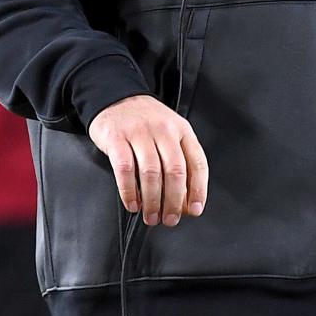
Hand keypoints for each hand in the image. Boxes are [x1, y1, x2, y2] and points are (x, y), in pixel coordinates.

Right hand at [88, 95, 208, 226]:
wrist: (117, 96)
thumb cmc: (146, 121)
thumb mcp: (170, 132)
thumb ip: (180, 160)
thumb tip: (187, 200)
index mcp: (182, 130)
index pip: (197, 162)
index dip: (198, 190)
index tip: (195, 209)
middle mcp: (163, 130)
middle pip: (175, 171)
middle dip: (174, 201)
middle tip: (170, 219)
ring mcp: (139, 132)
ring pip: (151, 173)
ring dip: (152, 201)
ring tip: (151, 216)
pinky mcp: (117, 138)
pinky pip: (125, 169)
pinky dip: (129, 191)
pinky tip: (132, 203)